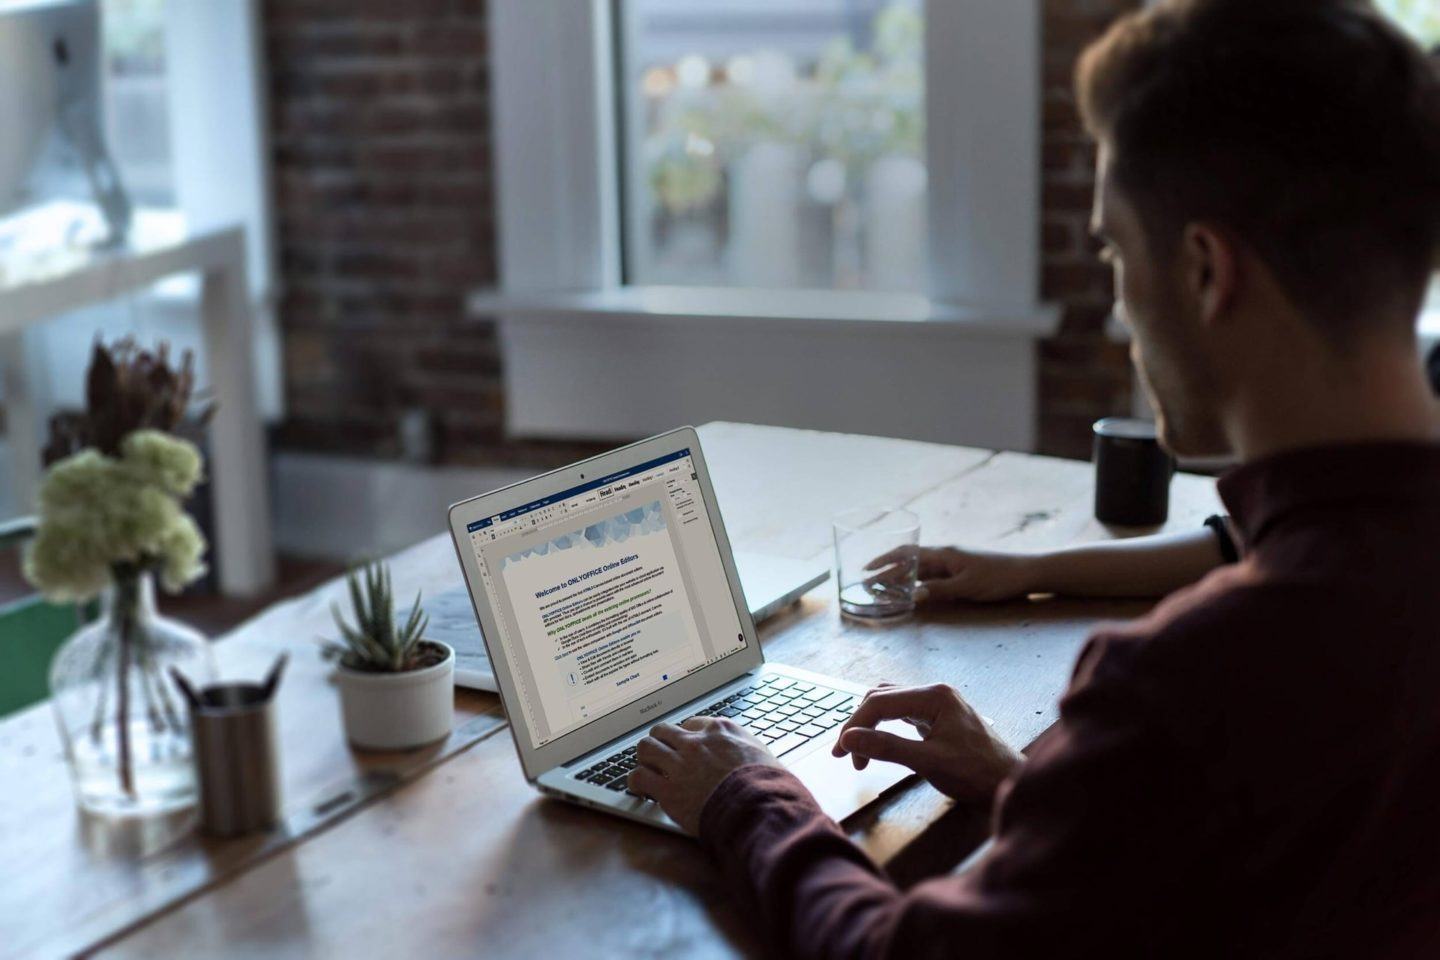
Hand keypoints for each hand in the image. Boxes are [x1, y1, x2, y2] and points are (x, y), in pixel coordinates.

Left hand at [629, 717, 781, 834]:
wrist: (758, 808)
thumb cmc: (768, 785)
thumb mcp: (762, 754)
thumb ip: (745, 749)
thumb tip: (746, 755)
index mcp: (720, 730)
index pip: (692, 724)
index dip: (686, 736)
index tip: (685, 746)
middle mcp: (696, 742)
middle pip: (663, 731)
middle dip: (660, 742)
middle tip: (660, 755)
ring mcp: (679, 764)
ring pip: (645, 748)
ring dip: (645, 758)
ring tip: (646, 768)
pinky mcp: (668, 790)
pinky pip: (638, 777)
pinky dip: (636, 782)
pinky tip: (639, 789)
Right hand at [832, 683, 1020, 801]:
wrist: (1010, 784)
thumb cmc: (977, 774)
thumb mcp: (928, 762)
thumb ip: (887, 747)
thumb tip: (849, 739)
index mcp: (934, 696)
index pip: (879, 702)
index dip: (855, 726)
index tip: (842, 752)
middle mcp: (935, 693)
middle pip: (881, 698)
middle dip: (859, 725)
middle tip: (845, 755)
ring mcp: (938, 704)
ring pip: (890, 704)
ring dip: (870, 725)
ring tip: (858, 752)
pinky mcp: (939, 718)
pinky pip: (902, 714)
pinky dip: (885, 728)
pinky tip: (880, 744)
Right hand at [867, 546, 1036, 604]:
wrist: (1028, 572)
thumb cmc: (999, 578)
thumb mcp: (968, 587)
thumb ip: (940, 590)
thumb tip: (913, 595)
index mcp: (944, 554)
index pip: (907, 554)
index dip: (884, 561)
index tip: (866, 570)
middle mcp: (945, 556)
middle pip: (909, 561)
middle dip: (887, 571)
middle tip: (868, 584)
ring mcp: (953, 563)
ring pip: (920, 569)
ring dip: (901, 578)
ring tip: (883, 589)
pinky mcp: (961, 572)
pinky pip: (932, 576)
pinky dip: (917, 583)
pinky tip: (912, 591)